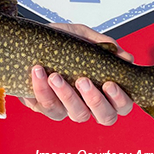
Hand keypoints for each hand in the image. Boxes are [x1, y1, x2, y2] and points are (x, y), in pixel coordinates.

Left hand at [19, 24, 133, 123]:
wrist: (27, 40)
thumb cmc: (59, 42)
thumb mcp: (82, 36)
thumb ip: (103, 45)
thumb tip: (126, 57)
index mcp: (103, 89)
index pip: (122, 105)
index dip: (120, 100)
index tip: (109, 83)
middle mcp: (88, 103)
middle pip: (105, 117)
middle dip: (96, 100)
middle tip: (83, 81)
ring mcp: (67, 108)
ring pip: (76, 114)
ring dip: (66, 95)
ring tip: (55, 75)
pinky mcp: (45, 108)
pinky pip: (47, 106)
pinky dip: (42, 89)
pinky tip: (38, 72)